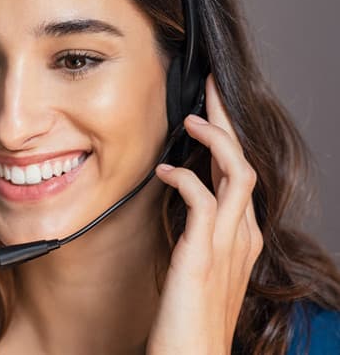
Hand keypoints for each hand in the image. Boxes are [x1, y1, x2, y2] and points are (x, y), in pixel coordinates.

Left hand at [146, 74, 262, 353]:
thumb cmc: (188, 317)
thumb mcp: (195, 266)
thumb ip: (194, 233)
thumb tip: (177, 199)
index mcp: (241, 237)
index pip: (239, 174)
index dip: (227, 139)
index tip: (208, 111)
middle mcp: (243, 235)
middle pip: (244, 163)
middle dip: (228, 122)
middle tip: (209, 89)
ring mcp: (228, 245)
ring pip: (236, 173)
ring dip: (214, 140)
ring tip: (189, 119)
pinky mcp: (204, 255)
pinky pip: (204, 201)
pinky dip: (185, 178)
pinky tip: (163, 170)